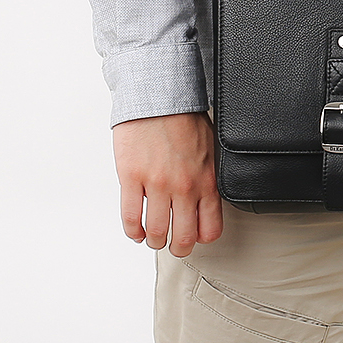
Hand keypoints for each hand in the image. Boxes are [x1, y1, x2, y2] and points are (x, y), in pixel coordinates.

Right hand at [113, 111, 222, 256]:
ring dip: (154, 240)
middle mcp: (184, 187)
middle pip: (183, 238)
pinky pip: (131, 217)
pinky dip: (133, 230)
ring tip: (151, 236)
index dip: (200, 238)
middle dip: (177, 247)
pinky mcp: (132, 178)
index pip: (210, 228)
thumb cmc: (183, 117)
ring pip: (156, 232)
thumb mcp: (210, 149)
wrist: (158, 96)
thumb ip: (209, 177)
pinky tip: (135, 230)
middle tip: (172, 244)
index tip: (193, 236)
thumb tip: (208, 200)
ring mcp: (157, 184)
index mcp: (207, 181)